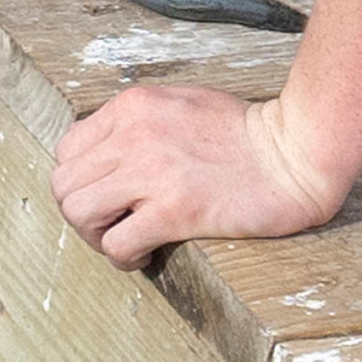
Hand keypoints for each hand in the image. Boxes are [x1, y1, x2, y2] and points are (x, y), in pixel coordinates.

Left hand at [52, 88, 351, 268]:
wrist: (296, 151)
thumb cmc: (247, 131)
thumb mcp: (180, 104)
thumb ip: (139, 123)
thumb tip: (110, 153)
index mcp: (131, 108)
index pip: (67, 150)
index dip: (79, 181)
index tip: (105, 198)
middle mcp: (132, 136)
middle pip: (64, 184)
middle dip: (80, 213)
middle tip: (109, 227)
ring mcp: (151, 173)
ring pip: (78, 213)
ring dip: (94, 236)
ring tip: (122, 243)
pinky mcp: (175, 211)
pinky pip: (118, 243)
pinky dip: (122, 256)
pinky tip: (145, 255)